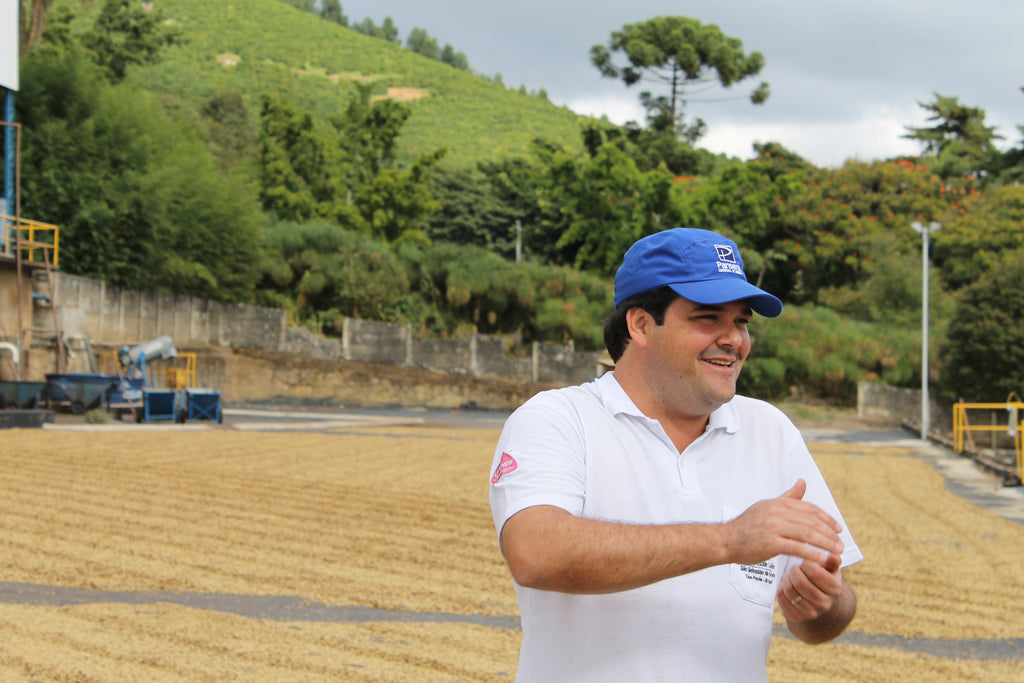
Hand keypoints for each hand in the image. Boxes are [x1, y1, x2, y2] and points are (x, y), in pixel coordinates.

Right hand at [723, 479, 843, 567]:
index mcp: (779, 503)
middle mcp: (777, 513)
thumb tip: (802, 482)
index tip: (838, 529)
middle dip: (829, 533)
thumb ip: (788, 497)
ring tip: (837, 552)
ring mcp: (774, 528)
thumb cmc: (748, 525)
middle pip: (811, 522)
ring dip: (825, 544)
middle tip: (840, 543)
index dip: (826, 519)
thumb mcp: (768, 506)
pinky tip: (822, 560)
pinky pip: (797, 548)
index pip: (810, 509)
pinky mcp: (771, 543)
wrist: (727, 540)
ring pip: (807, 535)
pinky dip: (812, 554)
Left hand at [778, 553, 843, 622]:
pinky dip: (780, 588)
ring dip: (786, 579)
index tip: (805, 562)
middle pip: (800, 582)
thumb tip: (834, 556)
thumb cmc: (822, 579)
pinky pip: (781, 598)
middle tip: (795, 568)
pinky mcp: (797, 617)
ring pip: (789, 590)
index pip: (814, 572)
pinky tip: (787, 586)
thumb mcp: (830, 569)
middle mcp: (825, 603)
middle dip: (794, 571)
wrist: (819, 601)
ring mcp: (811, 612)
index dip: (805, 563)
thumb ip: (831, 561)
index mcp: (835, 589)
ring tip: (791, 576)